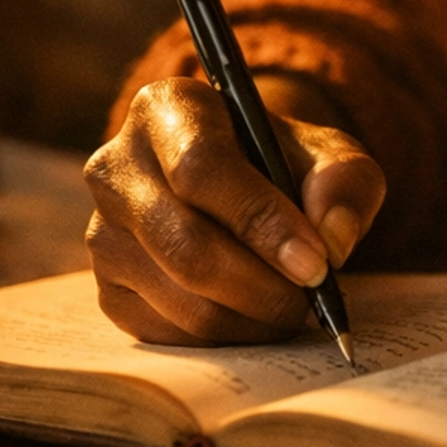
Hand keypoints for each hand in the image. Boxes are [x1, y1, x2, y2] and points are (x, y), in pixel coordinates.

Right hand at [85, 77, 385, 343]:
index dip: (262, 222)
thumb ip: (344, 183)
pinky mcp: (107, 287)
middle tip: (313, 300)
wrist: (240, 187)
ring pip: (181, 300)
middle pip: (187, 246)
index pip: (201, 169)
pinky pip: (168, 333)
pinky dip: (224, 337)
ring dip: (251, 318)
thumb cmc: (283, 165)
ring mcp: (102, 232)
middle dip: (264, 286)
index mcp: (166, 109)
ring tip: (290, 306)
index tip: (316, 263)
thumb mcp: (328, 155)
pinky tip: (253, 316)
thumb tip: (332, 241)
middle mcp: (116, 168)